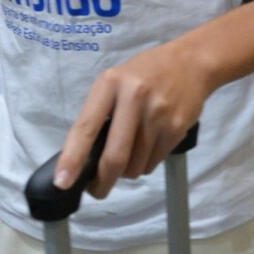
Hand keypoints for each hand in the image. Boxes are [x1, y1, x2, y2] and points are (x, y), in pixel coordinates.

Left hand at [54, 41, 212, 198]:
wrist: (191, 62)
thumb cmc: (145, 73)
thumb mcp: (116, 81)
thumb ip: (100, 113)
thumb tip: (84, 158)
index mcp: (110, 84)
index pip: (86, 127)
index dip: (73, 158)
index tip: (62, 182)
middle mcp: (134, 98)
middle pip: (114, 157)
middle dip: (103, 182)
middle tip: (97, 191)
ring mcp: (158, 115)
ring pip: (135, 166)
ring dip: (128, 171)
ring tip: (131, 151)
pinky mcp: (176, 128)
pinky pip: (153, 162)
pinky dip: (146, 163)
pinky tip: (149, 144)